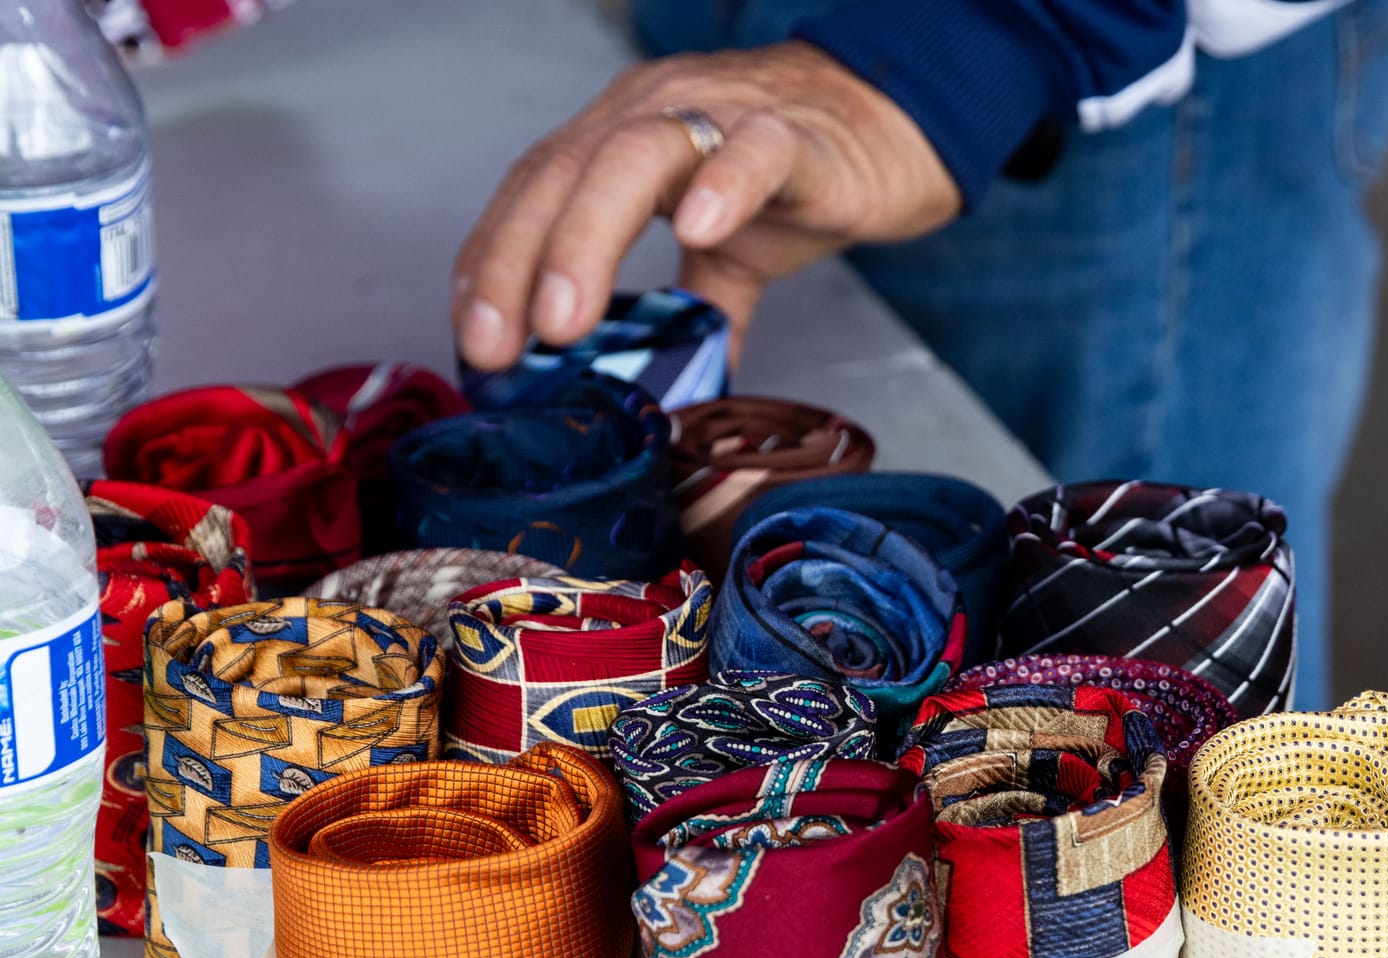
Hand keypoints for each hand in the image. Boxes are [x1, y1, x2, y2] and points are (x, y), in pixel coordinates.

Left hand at [453, 41, 960, 367]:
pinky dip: (723, 186)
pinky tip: (698, 230)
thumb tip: (671, 401)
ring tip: (563, 319)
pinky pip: (755, 151)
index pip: (535, 191)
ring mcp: (723, 118)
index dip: (493, 263)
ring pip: (634, 158)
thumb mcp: (733, 254)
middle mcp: (656, 115)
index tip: (476, 343)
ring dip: (585, 239)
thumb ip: (693, 316)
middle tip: (499, 347)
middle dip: (516, 262)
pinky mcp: (798, 137)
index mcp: (624, 140)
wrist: (899, 124)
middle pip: (562, 174)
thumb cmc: (805, 174)